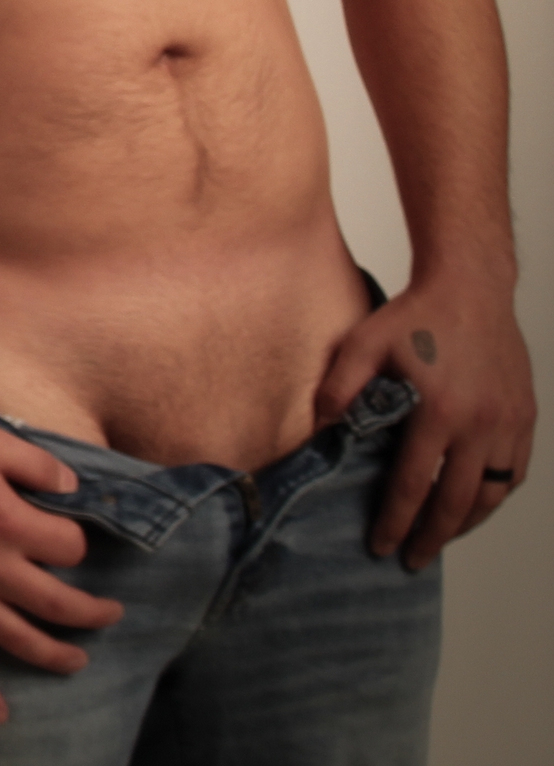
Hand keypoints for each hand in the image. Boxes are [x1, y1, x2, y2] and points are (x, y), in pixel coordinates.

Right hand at [0, 420, 123, 726]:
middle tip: (111, 614)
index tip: (71, 536)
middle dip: (92, 613)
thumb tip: (72, 487)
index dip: (78, 542)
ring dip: (57, 655)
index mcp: (9, 524)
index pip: (68, 548)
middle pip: (58, 604)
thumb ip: (35, 464)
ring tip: (79, 660)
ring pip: (21, 640)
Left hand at [314, 277, 535, 570]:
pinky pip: (515, 472)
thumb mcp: (364, 343)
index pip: (413, 485)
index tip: (381, 546)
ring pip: (492, 494)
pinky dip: (495, 495)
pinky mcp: (524, 417)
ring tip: (442, 537)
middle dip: (432, 537)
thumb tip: (322, 429)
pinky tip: (475, 503)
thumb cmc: (415, 315)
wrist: (470, 287)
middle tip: (413, 560)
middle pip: (456, 502)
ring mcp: (508, 424)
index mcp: (439, 411)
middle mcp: (479, 425)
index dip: (396, 521)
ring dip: (467, 523)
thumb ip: (340, 388)